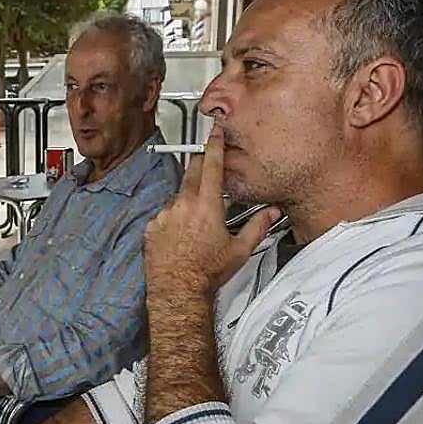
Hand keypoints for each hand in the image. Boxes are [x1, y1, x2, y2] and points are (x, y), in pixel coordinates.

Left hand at [144, 129, 279, 296]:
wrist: (178, 290)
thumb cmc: (206, 272)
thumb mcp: (239, 249)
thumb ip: (258, 226)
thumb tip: (272, 213)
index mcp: (206, 206)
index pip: (211, 166)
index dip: (214, 146)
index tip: (214, 133)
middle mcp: (182, 205)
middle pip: (191, 174)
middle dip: (200, 167)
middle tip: (208, 170)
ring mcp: (164, 215)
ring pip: (177, 197)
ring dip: (187, 201)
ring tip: (196, 223)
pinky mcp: (151, 227)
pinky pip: (164, 215)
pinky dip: (172, 218)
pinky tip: (180, 235)